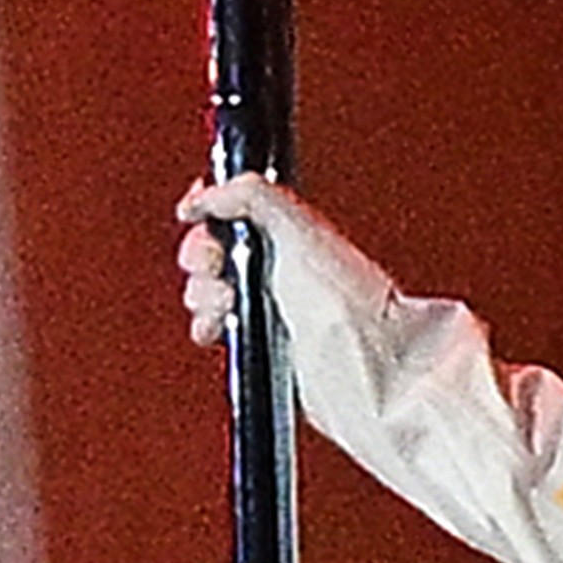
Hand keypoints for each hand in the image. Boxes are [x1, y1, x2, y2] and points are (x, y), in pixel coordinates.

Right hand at [174, 168, 376, 390]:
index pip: (232, 210)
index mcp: (289, 235)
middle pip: (212, 250)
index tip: (197, 215)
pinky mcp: (258, 348)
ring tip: (224, 303)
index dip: (209, 211)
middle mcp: (278, 269)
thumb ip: (247, 196)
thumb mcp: (294, 226)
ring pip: (207, 291)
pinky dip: (206, 327)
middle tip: (214, 267)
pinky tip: (216, 329)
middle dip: (201, 256)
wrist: (364, 367)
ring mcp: (266, 310)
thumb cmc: (345, 301)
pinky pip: (214, 330)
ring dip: (202, 294)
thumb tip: (203, 196)